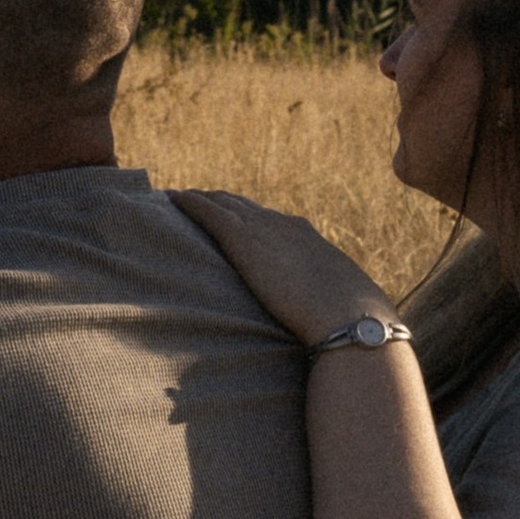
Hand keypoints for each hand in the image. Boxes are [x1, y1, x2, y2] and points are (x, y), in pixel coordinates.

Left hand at [171, 188, 395, 349]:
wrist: (348, 316)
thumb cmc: (348, 321)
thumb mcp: (334, 303)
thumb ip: (320, 301)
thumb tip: (321, 319)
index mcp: (305, 237)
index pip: (268, 220)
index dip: (247, 217)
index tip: (231, 217)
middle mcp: (282, 224)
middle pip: (242, 206)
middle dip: (220, 203)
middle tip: (195, 201)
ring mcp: (263, 229)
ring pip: (222, 204)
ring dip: (200, 199)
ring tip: (178, 197)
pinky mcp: (243, 240)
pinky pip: (207, 212)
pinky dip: (188, 203)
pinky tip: (170, 198)